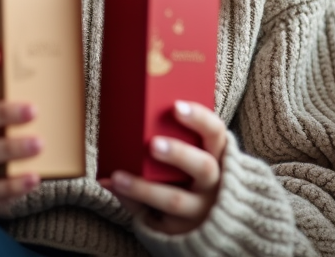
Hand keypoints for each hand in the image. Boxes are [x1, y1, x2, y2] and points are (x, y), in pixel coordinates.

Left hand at [100, 101, 227, 234]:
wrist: (212, 222)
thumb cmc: (193, 175)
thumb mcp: (194, 155)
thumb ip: (170, 136)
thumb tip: (126, 114)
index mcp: (218, 156)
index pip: (215, 133)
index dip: (199, 119)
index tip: (176, 106)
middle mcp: (214, 184)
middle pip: (203, 168)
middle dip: (178, 154)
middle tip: (153, 144)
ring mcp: (199, 209)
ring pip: (175, 200)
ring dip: (144, 188)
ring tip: (118, 177)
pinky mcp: (182, 228)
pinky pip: (156, 218)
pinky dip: (133, 202)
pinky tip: (116, 190)